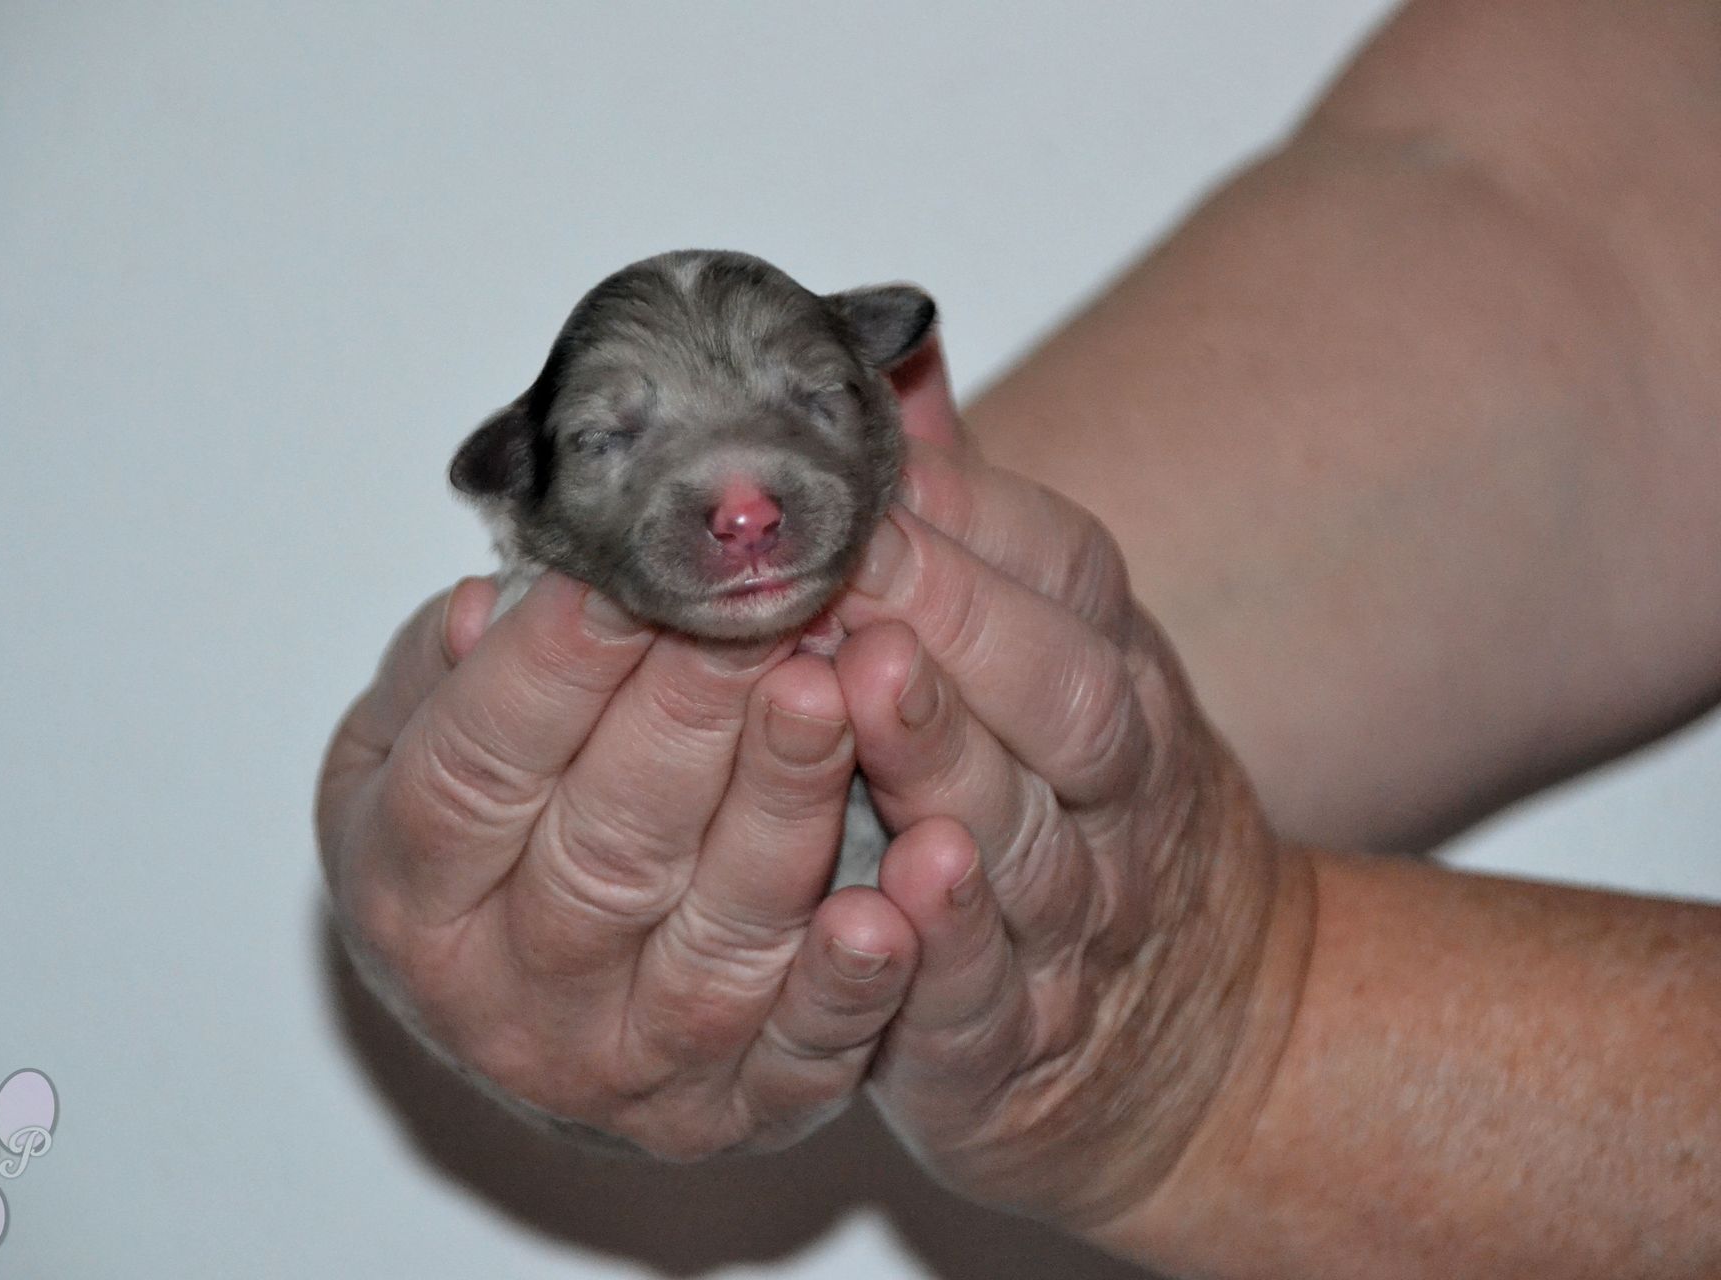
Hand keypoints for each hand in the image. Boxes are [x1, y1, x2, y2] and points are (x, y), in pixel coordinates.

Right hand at [315, 573, 920, 1157]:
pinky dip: (852, 986)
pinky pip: (802, 1055)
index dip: (548, 669)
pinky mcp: (733, 1112)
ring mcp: (622, 1070)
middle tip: (752, 608)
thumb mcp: (402, 752)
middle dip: (685, 716)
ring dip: (779, 814)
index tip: (626, 567)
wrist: (526, 1014)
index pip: (472, 773)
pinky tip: (893, 907)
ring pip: (711, 940)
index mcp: (407, 894)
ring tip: (828, 697)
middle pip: (600, 852)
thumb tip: (484, 609)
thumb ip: (436, 680)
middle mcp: (503, 1001)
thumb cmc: (477, 841)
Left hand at [834, 340, 1311, 1228]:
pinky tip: (885, 897)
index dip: (960, 522)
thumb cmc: (1076, 801)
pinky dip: (939, 950)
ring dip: (942, 762)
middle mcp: (1113, 790)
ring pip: (1024, 841)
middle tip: (849, 568)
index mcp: (1109, 671)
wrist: (1202, 1024)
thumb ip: (957, 518)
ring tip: (860, 689)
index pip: (1064, 573)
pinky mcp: (1016, 1046)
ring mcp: (1076, 922)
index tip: (853, 478)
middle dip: (957, 623)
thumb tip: (881, 355)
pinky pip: (985, 998)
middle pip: (1066, 698)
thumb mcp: (1045, 651)